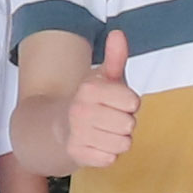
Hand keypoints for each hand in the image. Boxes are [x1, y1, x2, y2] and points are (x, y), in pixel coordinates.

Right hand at [66, 27, 143, 169]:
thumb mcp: (104, 77)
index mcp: (89, 89)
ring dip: (118, 139)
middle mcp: (80, 111)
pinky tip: (96, 144)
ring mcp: (77, 133)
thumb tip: (118, 33)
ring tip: (104, 131)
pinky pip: (111, 158)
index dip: (130, 104)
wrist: (59, 126)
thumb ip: (115, 57)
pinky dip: (107, 153)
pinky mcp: (77, 154)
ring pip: (123, 143)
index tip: (117, 102)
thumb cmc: (91, 101)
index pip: (133, 102)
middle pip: (129, 124)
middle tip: (109, 118)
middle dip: (124, 123)